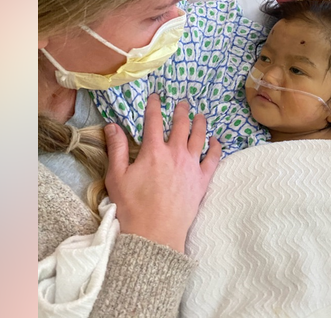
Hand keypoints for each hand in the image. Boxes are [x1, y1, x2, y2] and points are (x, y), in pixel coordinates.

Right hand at [104, 94, 221, 252]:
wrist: (154, 233)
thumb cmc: (132, 206)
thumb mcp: (117, 176)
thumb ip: (117, 149)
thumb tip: (113, 126)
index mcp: (153, 151)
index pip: (154, 121)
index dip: (154, 106)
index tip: (155, 96)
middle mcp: (175, 154)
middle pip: (181, 125)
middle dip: (181, 111)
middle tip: (182, 103)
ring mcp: (191, 167)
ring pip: (200, 137)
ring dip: (200, 124)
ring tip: (201, 115)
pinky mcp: (202, 181)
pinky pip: (213, 159)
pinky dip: (216, 147)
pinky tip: (217, 141)